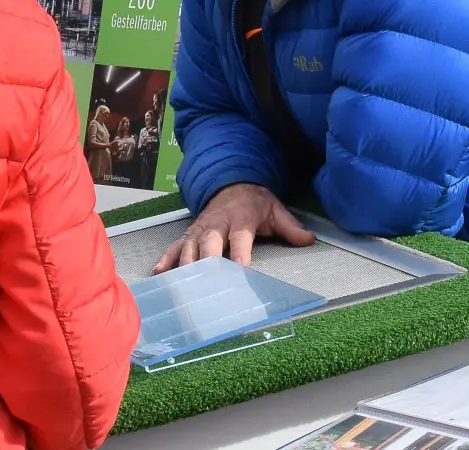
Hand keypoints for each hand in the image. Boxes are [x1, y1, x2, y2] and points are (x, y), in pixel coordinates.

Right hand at [152, 183, 313, 272]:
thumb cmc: (254, 202)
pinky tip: (160, 273)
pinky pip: (175, 246)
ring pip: (189, 246)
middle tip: (206, 283)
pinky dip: (167, 259)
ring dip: (185, 265)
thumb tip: (309, 240)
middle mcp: (217, 223)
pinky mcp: (189, 233)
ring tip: (183, 285)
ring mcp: (200, 228)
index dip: (240, 252)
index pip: (240, 237)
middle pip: (209, 242)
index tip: (241, 269)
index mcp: (240, 217)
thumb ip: (291, 227)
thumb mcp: (275, 210)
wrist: (230, 182)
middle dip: (207, 262)